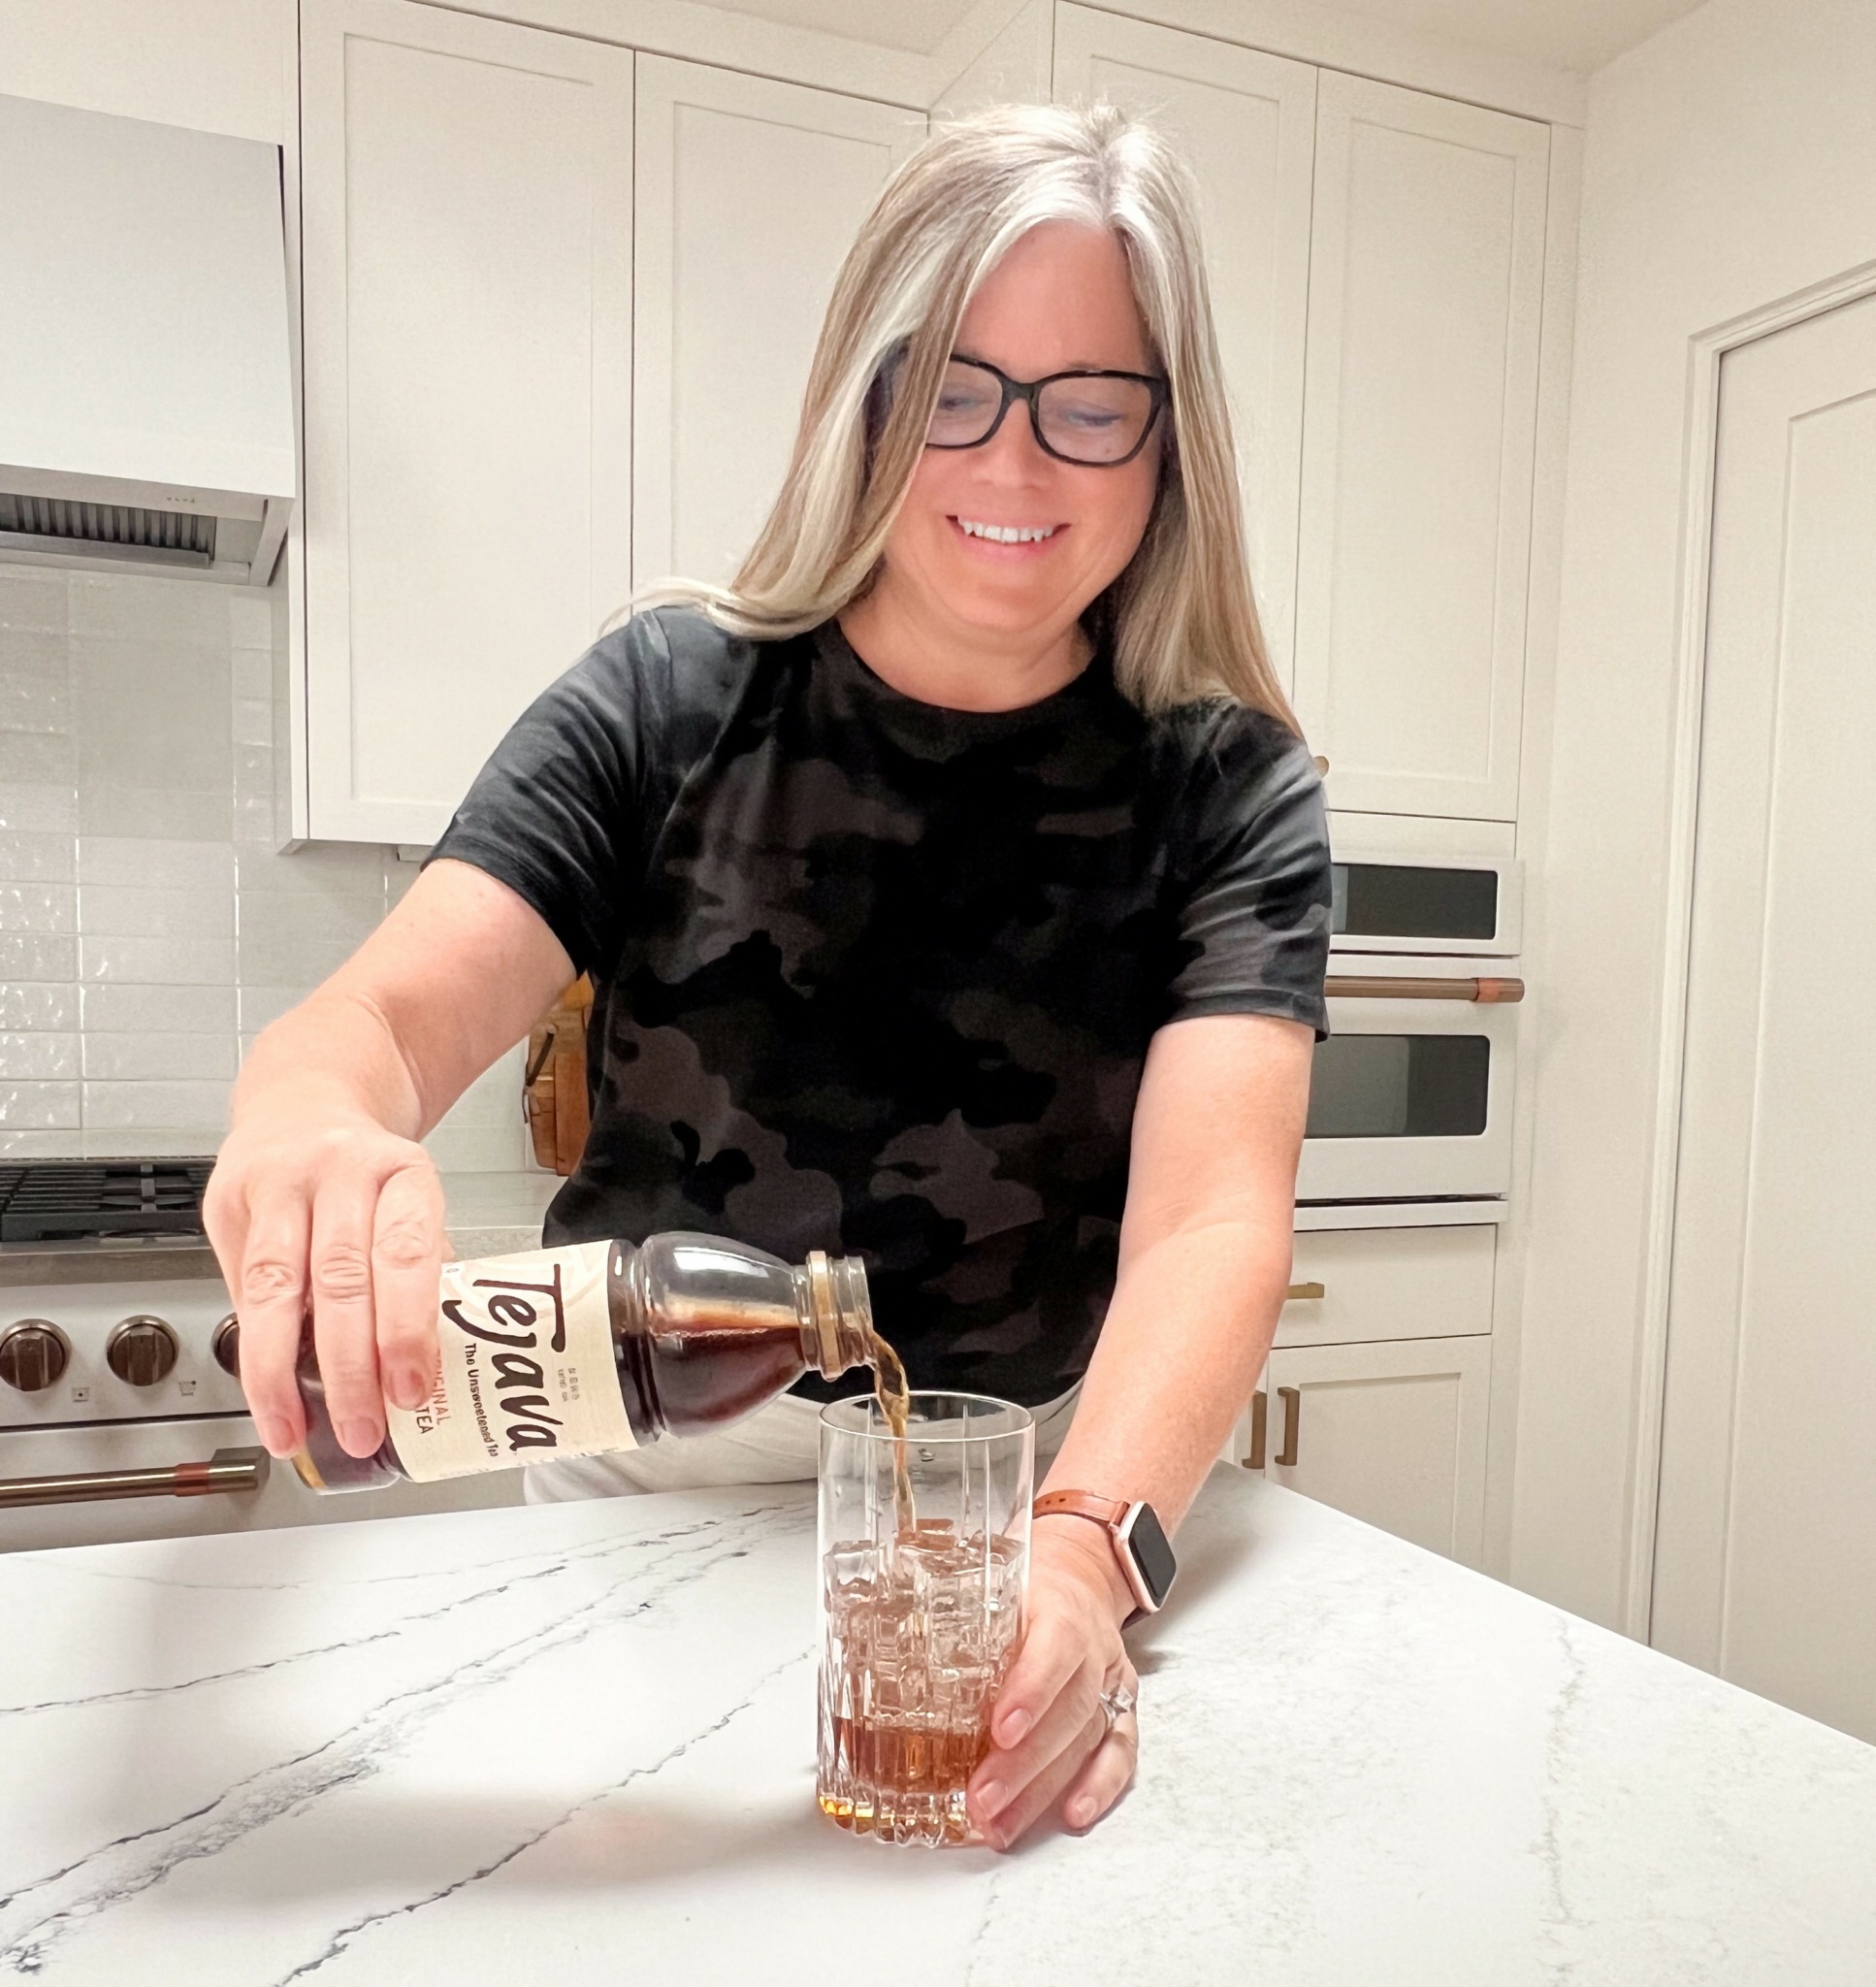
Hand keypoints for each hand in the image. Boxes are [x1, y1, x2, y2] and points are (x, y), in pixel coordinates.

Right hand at [202, 1115, 445, 1460]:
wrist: (300, 1106)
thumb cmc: (363, 1171)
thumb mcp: (410, 1201)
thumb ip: (419, 1270)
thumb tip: (429, 1365)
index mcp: (401, 1173)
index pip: (408, 1255)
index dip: (408, 1329)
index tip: (412, 1391)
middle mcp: (339, 1173)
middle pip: (341, 1278)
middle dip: (349, 1368)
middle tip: (360, 1429)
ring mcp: (279, 1185)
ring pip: (276, 1287)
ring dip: (280, 1373)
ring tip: (293, 1428)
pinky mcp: (228, 1203)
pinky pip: (240, 1288)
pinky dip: (253, 1348)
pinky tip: (265, 1390)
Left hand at [967, 1516, 1139, 1849]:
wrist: (1080, 1575)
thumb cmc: (1028, 1584)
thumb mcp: (989, 1579)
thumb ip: (941, 1600)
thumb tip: (867, 1605)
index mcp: (1057, 1607)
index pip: (1053, 1647)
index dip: (1030, 1690)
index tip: (1000, 1728)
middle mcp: (1090, 1647)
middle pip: (1067, 1709)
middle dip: (1023, 1763)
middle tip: (982, 1798)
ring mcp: (1107, 1680)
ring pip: (1085, 1738)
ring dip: (1042, 1789)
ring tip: (1000, 1823)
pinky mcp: (1119, 1709)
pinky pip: (1118, 1752)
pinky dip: (1098, 1787)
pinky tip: (1070, 1814)